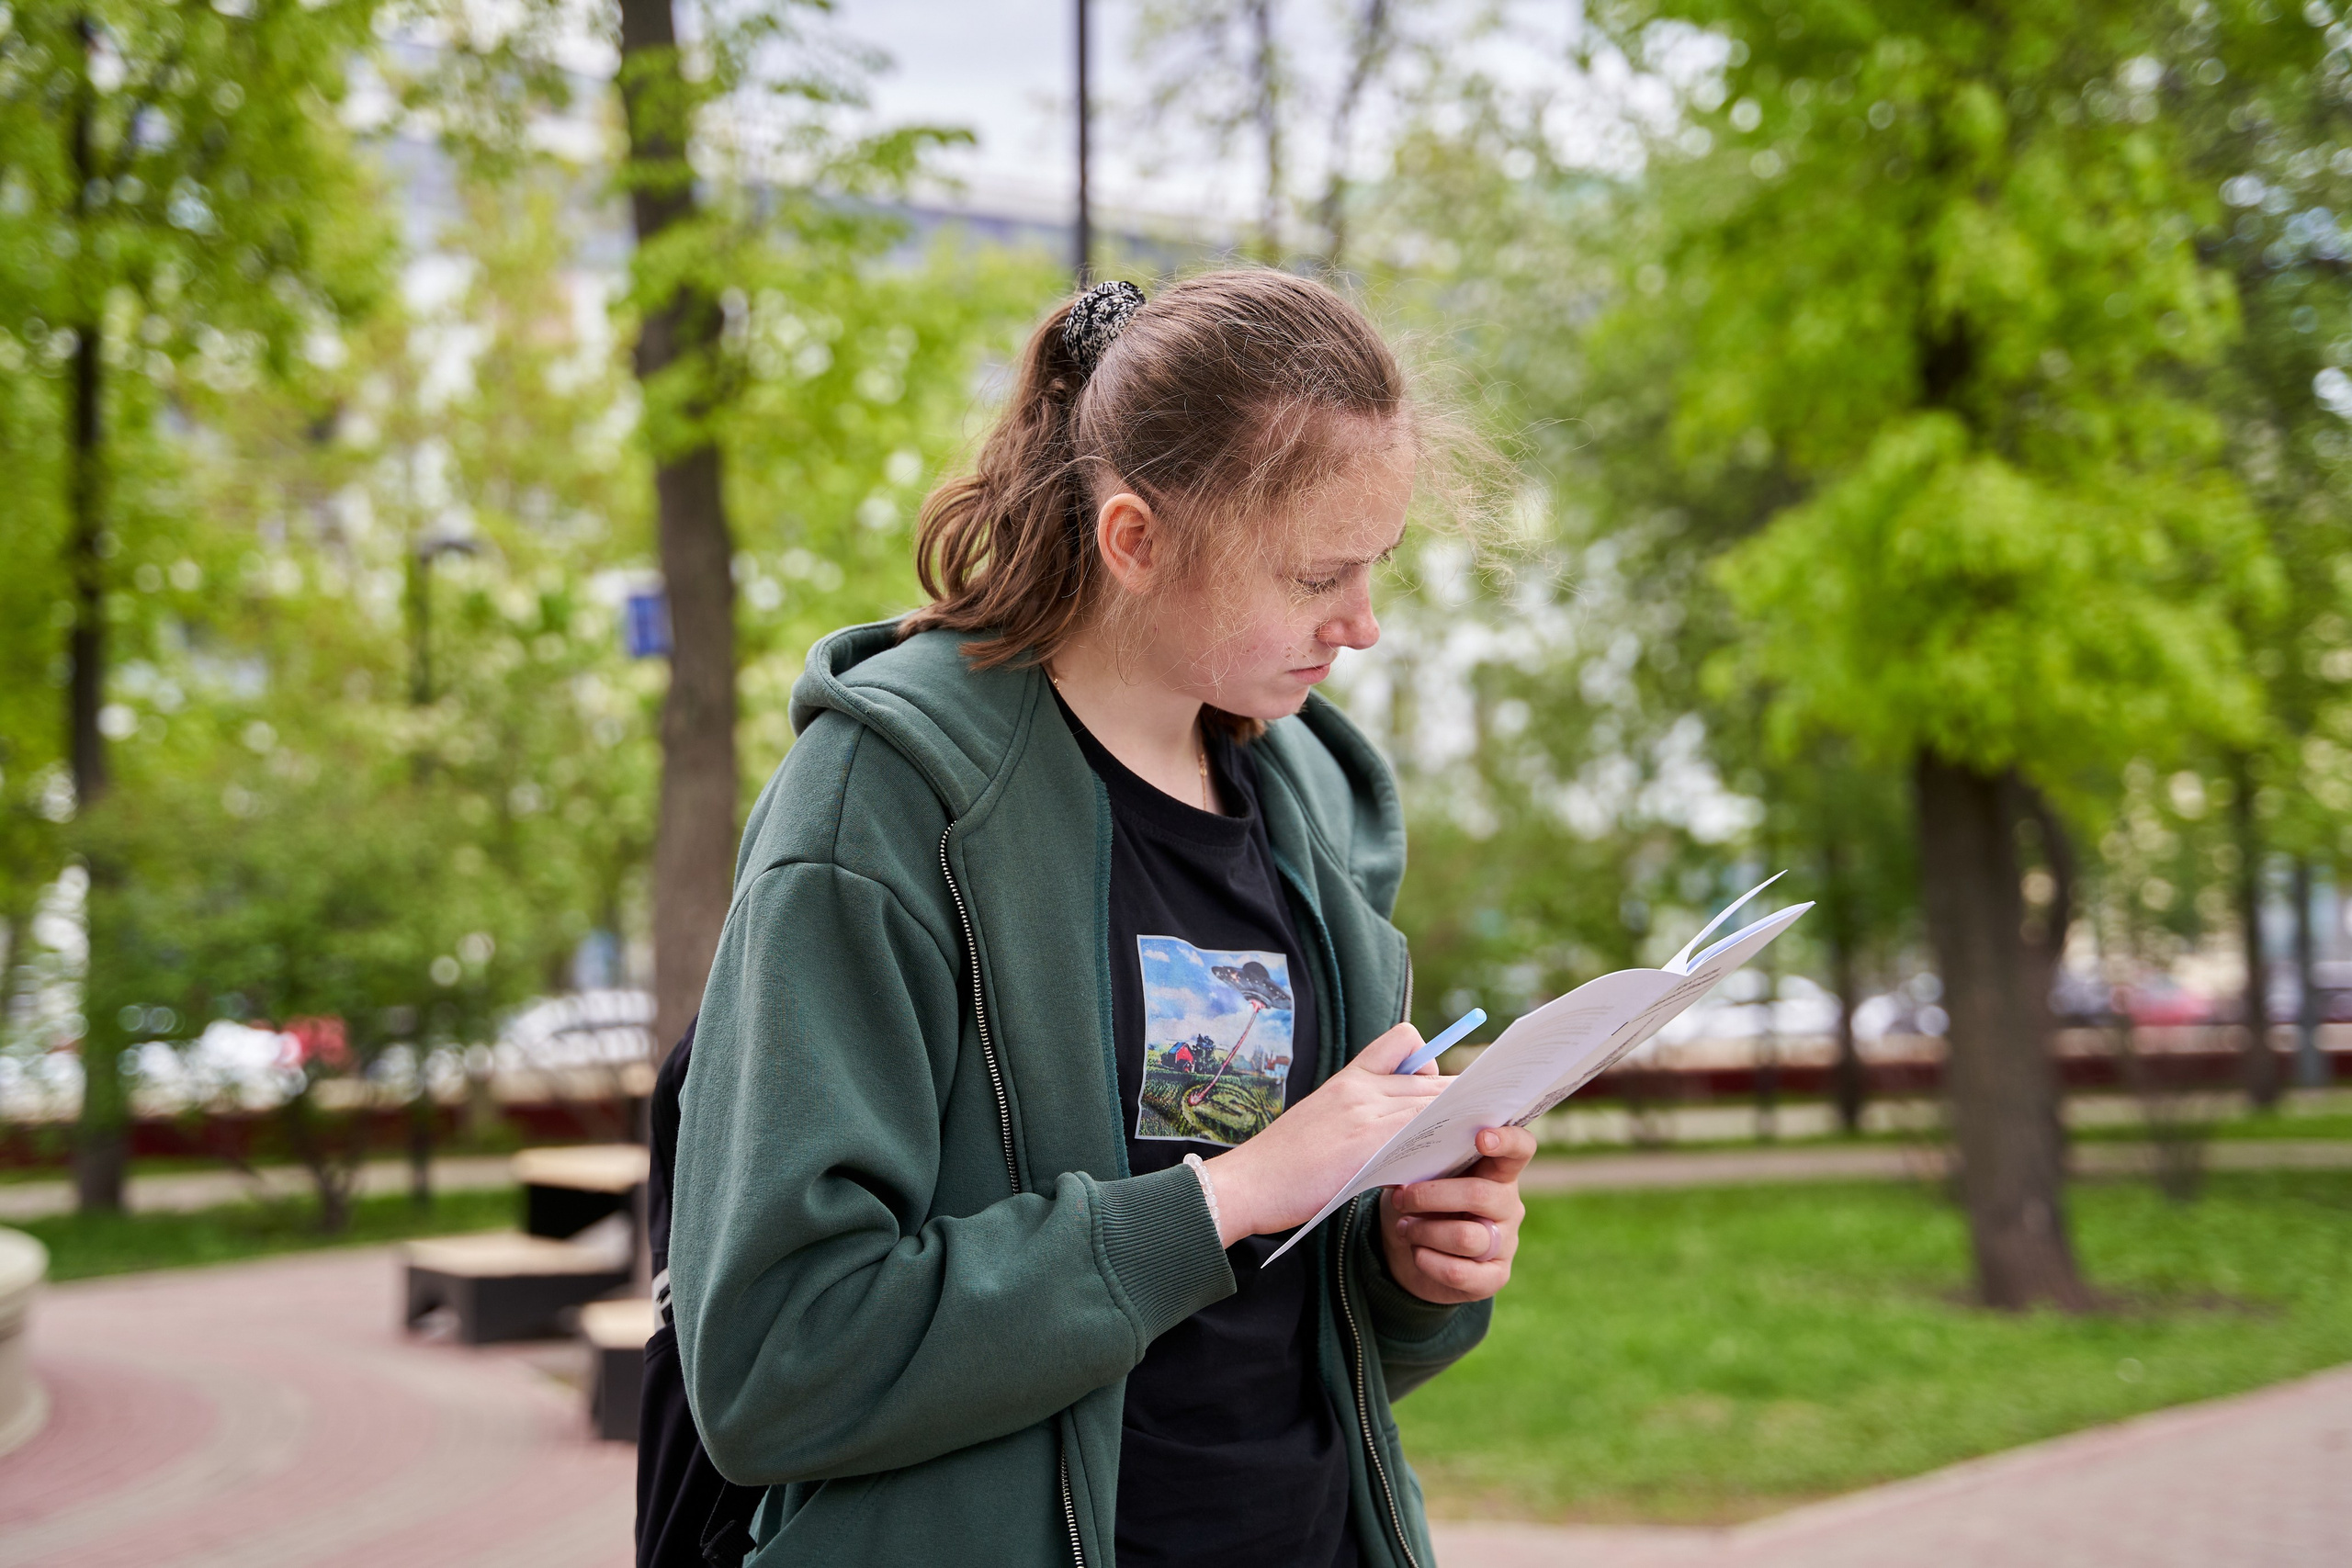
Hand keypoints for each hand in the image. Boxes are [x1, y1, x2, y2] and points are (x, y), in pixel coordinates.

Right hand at [1201, 1023, 1445, 1245]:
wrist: (1248, 1182)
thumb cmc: (1283, 1162)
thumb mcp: (1322, 1119)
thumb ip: (1360, 1112)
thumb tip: (1401, 1124)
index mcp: (1349, 1076)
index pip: (1406, 1040)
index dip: (1429, 1061)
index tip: (1431, 1091)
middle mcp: (1360, 1087)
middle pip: (1432, 1077)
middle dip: (1458, 1101)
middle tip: (1469, 1126)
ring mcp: (1364, 1113)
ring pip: (1433, 1103)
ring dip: (1458, 1124)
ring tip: (1467, 1147)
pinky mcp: (1367, 1144)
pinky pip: (1421, 1131)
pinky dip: (1441, 1145)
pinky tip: (1444, 1166)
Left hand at [1378, 1124, 1535, 1303]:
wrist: (1409, 1254)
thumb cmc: (1420, 1204)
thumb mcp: (1418, 1178)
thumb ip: (1422, 1165)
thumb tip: (1398, 1160)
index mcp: (1496, 1172)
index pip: (1520, 1149)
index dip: (1508, 1140)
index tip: (1481, 1137)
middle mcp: (1507, 1206)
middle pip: (1479, 1194)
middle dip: (1430, 1195)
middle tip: (1402, 1199)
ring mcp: (1505, 1243)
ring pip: (1465, 1237)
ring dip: (1424, 1231)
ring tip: (1404, 1228)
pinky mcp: (1493, 1277)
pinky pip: (1459, 1272)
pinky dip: (1428, 1261)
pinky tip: (1417, 1253)